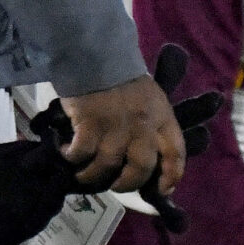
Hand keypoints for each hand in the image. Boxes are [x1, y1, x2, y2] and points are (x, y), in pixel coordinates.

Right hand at [57, 73, 184, 194]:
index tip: (162, 190)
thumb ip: (153, 127)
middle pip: (141, 168)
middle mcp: (143, 125)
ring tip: (82, 173)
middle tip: (114, 185)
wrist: (95, 53)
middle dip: (127, 184)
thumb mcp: (151, 100)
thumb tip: (148, 162)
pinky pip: (82, 152)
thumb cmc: (123, 81)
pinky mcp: (90, 121)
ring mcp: (116, 124)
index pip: (176, 154)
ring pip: (107, 165)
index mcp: (162, 118)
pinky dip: (72, 158)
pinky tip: (67, 153)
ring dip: (92, 175)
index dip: (171, 177)